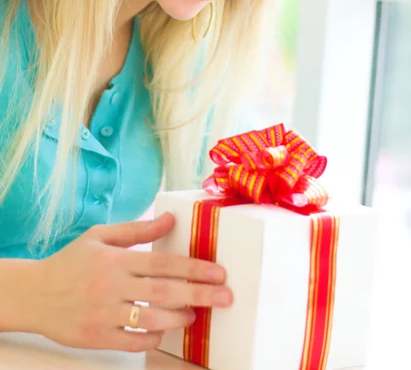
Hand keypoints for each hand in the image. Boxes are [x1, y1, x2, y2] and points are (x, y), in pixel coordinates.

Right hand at [32, 213, 232, 351]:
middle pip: (164, 291)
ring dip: (178, 318)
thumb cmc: (71, 261)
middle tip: (224, 296)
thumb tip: (170, 218)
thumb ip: (137, 229)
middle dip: (199, 293)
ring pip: (151, 320)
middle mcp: (112, 287)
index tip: (218, 271)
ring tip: (195, 314)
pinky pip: (132, 343)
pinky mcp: (96, 337)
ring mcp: (104, 314)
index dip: (194, 267)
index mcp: (115, 259)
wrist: (35, 293)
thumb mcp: (100, 236)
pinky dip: (151, 339)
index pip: (163, 262)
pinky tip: (163, 331)